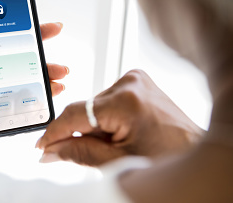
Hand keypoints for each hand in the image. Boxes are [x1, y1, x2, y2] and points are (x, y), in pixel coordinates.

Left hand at [0, 14, 68, 192]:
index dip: (11, 22)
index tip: (28, 14)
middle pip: (13, 48)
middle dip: (35, 39)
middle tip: (54, 30)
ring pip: (24, 69)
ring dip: (44, 67)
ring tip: (60, 70)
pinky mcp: (4, 102)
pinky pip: (27, 90)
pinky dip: (42, 87)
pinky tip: (54, 88)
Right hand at [37, 69, 203, 165]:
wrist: (197, 152)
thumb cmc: (167, 159)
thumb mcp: (117, 161)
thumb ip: (78, 153)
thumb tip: (50, 151)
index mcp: (126, 101)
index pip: (75, 114)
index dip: (55, 132)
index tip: (41, 146)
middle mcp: (130, 82)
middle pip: (85, 109)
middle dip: (82, 133)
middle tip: (95, 154)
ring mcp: (135, 79)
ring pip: (95, 105)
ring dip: (96, 126)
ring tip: (118, 143)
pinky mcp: (137, 80)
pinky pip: (107, 100)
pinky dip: (106, 118)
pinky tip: (122, 131)